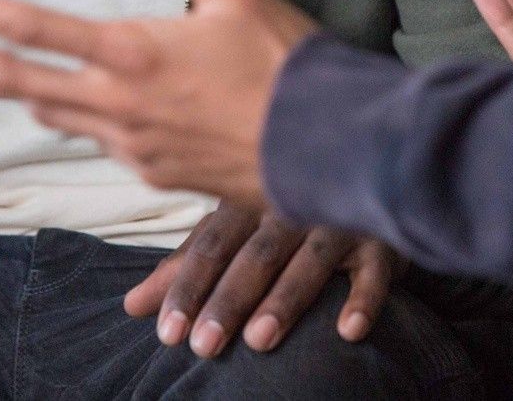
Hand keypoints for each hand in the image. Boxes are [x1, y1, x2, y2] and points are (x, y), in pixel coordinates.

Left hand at [0, 0, 317, 207]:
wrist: (329, 148)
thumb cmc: (288, 62)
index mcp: (132, 53)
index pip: (31, 30)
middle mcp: (119, 106)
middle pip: (16, 81)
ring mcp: (133, 146)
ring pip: (54, 114)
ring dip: (17, 88)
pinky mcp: (155, 174)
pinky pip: (102, 141)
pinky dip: (84, 116)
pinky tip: (98, 105)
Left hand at [125, 202, 401, 356]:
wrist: (366, 165)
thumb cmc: (286, 210)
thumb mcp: (235, 228)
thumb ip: (188, 265)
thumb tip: (131, 306)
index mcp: (250, 199)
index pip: (211, 244)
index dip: (188, 287)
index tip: (167, 332)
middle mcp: (293, 204)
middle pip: (255, 253)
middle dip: (229, 299)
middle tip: (203, 346)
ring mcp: (339, 218)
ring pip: (310, 258)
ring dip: (286, 299)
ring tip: (260, 341)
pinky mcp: (382, 237)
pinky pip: (376, 267)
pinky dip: (364, 297)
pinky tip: (348, 331)